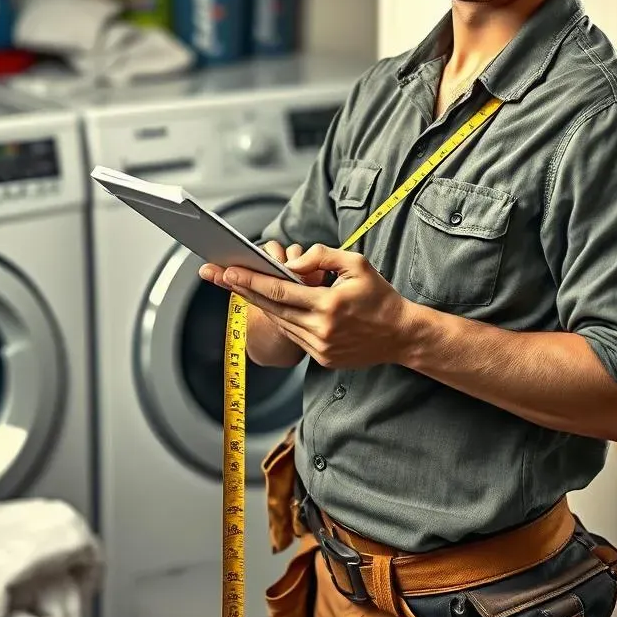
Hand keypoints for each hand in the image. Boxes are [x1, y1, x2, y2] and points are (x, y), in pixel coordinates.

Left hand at [200, 243, 411, 369]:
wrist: (401, 335)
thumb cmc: (380, 296)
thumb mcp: (357, 264)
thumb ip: (322, 257)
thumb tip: (290, 264)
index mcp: (329, 304)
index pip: (279, 291)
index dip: (250, 281)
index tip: (227, 271)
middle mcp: (321, 330)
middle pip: (271, 308)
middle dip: (240, 290)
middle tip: (215, 275)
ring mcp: (320, 348)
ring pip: (279, 323)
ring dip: (257, 305)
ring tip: (236, 286)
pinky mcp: (322, 359)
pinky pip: (292, 335)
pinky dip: (279, 319)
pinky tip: (266, 306)